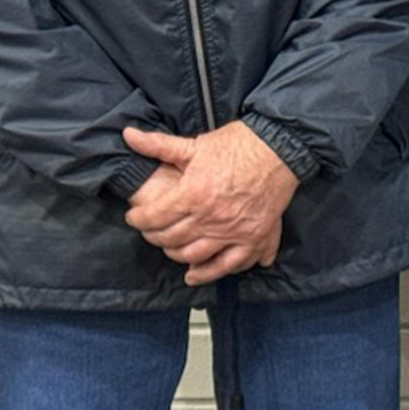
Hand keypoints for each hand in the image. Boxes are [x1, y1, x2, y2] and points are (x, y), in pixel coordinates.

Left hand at [123, 122, 298, 284]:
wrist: (281, 147)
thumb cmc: (239, 143)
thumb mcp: (196, 144)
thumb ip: (159, 145)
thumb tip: (128, 135)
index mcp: (193, 193)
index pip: (153, 217)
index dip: (138, 219)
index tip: (135, 217)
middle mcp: (210, 217)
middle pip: (169, 238)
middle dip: (153, 236)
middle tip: (151, 230)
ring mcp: (232, 230)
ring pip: (193, 255)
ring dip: (176, 254)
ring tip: (171, 247)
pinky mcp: (253, 236)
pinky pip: (228, 264)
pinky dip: (210, 273)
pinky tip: (195, 274)